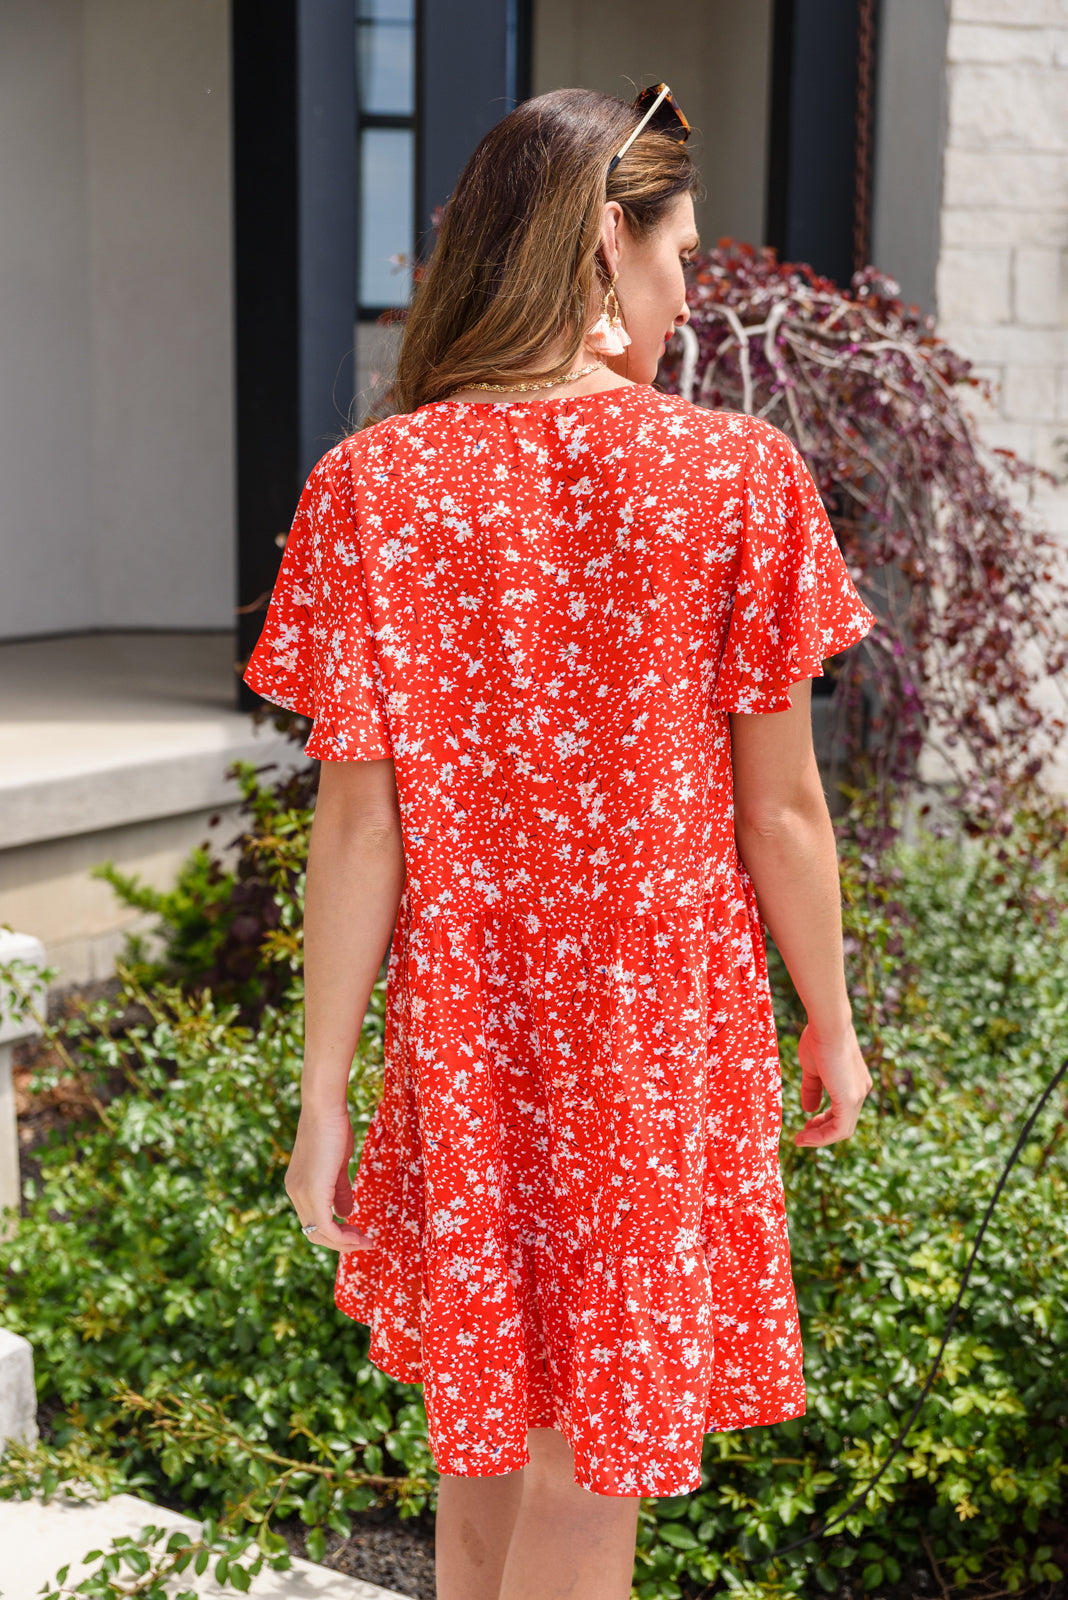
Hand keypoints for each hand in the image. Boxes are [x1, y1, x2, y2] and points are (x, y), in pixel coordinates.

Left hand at [284, 1104, 373, 1251]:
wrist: (324, 1108)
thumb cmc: (333, 1129)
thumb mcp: (337, 1165)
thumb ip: (340, 1191)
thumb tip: (346, 1213)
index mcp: (298, 1186)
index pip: (313, 1222)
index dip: (335, 1233)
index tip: (358, 1232)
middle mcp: (295, 1192)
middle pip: (314, 1233)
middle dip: (341, 1243)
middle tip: (365, 1241)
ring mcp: (301, 1193)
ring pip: (319, 1234)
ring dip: (344, 1243)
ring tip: (366, 1241)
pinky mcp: (313, 1191)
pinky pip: (326, 1226)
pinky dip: (342, 1237)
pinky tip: (358, 1236)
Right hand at [793, 1020, 872, 1147]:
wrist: (828, 1025)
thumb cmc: (819, 1039)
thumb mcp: (813, 1069)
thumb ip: (812, 1089)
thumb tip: (808, 1109)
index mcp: (855, 1081)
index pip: (842, 1109)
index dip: (824, 1119)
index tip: (807, 1123)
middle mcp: (861, 1090)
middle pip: (843, 1122)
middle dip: (822, 1131)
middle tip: (803, 1135)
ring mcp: (858, 1096)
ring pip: (842, 1129)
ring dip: (820, 1138)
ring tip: (801, 1140)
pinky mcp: (850, 1100)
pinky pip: (839, 1129)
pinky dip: (822, 1137)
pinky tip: (805, 1137)